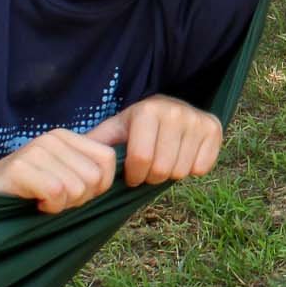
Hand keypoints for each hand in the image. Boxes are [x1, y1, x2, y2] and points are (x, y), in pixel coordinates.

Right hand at [0, 128, 119, 212]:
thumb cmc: (27, 191)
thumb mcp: (62, 174)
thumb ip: (87, 172)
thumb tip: (124, 180)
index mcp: (66, 137)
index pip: (108, 160)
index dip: (99, 186)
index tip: (77, 194)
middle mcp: (52, 138)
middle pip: (93, 178)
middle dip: (80, 199)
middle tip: (56, 200)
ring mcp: (35, 150)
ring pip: (76, 188)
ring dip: (62, 205)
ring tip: (43, 200)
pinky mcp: (20, 168)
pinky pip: (56, 193)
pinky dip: (49, 207)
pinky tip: (34, 203)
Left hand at [90, 95, 224, 188]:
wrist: (170, 109)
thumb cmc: (135, 127)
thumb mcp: (113, 131)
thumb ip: (93, 145)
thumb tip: (71, 159)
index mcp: (148, 110)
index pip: (141, 160)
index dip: (134, 176)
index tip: (131, 174)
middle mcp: (175, 110)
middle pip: (162, 169)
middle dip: (152, 177)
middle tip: (149, 169)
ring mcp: (197, 119)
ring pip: (182, 170)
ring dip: (171, 174)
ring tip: (165, 161)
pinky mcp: (214, 128)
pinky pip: (202, 167)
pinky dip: (192, 169)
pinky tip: (183, 156)